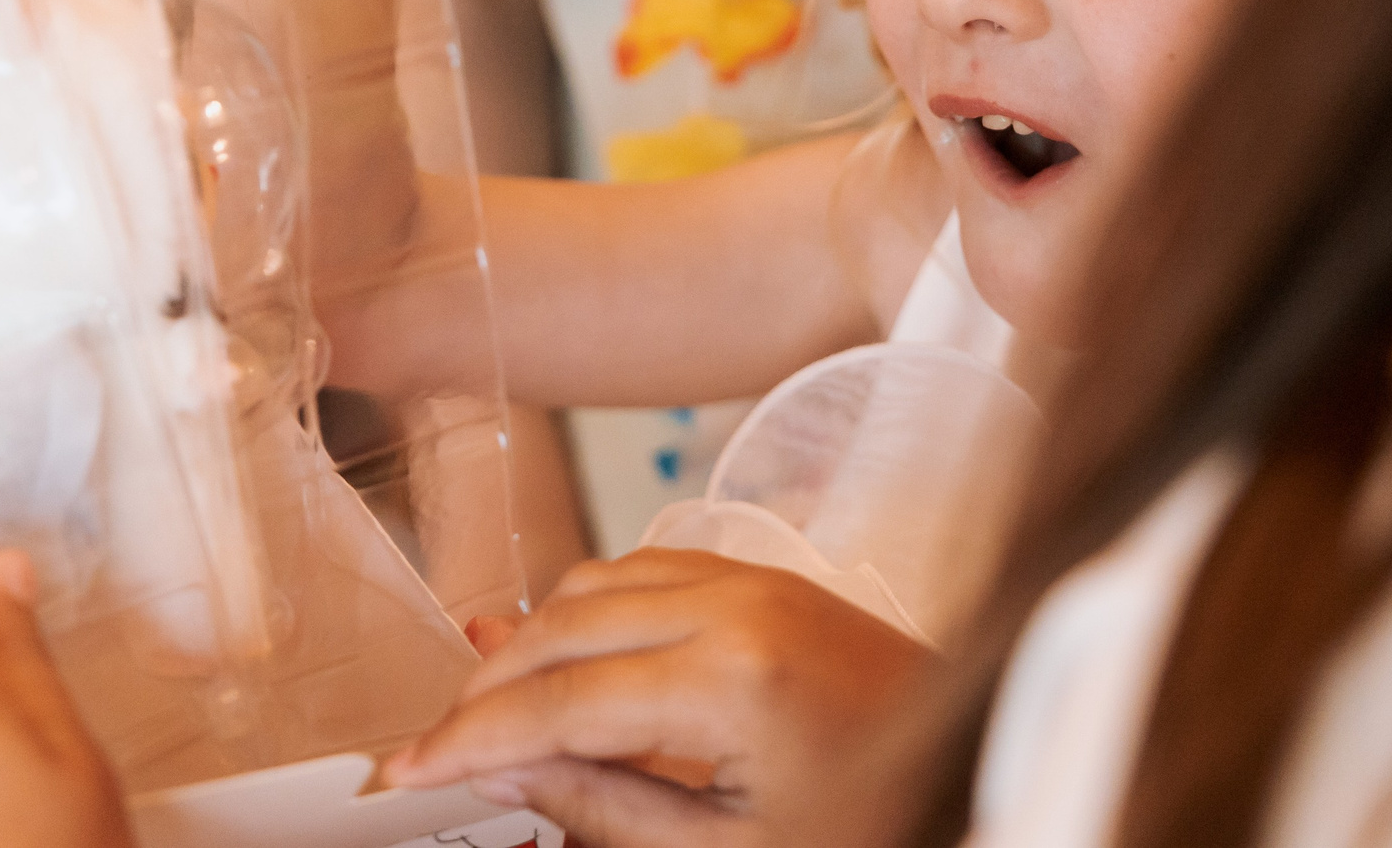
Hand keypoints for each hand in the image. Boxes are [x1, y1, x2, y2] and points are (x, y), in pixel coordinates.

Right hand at [383, 550, 933, 847]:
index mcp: (733, 678)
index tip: (406, 773)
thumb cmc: (881, 823)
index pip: (557, 703)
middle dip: (484, 690)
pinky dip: (587, 610)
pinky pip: (646, 569)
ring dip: (531, 642)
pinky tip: (562, 656)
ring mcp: (755, 578)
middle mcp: (739, 604)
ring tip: (489, 715)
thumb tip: (508, 777)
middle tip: (435, 753)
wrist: (986, 773)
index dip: (468, 742)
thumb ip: (609, 810)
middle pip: (560, 626)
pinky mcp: (767, 577)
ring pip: (594, 584)